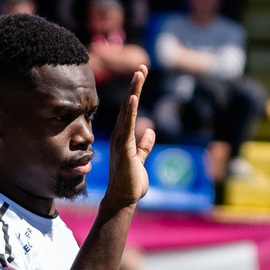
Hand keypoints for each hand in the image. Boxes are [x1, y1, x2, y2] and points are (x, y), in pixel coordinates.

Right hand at [103, 69, 152, 210]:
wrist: (123, 200)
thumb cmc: (130, 183)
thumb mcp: (140, 160)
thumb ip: (144, 146)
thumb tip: (149, 131)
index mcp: (124, 138)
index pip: (131, 111)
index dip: (135, 93)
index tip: (141, 76)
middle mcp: (120, 137)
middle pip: (129, 107)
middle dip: (135, 87)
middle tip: (142, 68)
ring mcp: (121, 142)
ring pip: (128, 113)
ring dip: (134, 93)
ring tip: (139, 75)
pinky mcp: (125, 150)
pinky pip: (127, 128)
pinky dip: (130, 112)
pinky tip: (133, 98)